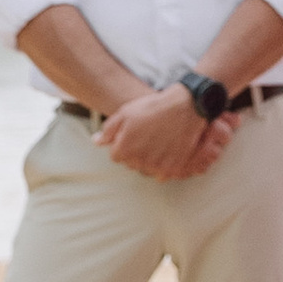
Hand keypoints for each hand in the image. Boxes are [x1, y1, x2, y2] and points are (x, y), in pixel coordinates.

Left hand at [99, 87, 235, 179]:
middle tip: (148, 137)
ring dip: (150, 161)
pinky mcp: (174, 168)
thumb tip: (96, 142)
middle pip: (131, 164)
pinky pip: (162, 174)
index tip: (134, 135)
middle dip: (136, 153)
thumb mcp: (125, 113)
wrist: (185, 107)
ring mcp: (157, 166)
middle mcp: (139, 161)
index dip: (124, 144)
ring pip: (147, 170)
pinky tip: (168, 151)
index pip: (116, 156)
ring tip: (158, 143)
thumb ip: (108, 130)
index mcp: (125, 149)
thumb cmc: (153, 108)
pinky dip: (163, 165)